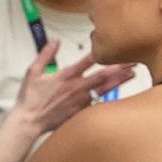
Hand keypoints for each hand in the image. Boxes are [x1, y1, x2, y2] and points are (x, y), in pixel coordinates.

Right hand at [6, 47, 133, 136]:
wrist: (29, 121)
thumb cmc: (30, 98)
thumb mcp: (33, 71)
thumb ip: (45, 53)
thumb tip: (55, 40)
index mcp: (66, 76)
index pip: (87, 61)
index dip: (103, 53)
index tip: (115, 46)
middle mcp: (76, 87)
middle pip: (102, 75)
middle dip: (119, 67)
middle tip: (132, 60)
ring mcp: (80, 100)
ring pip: (104, 89)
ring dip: (119, 81)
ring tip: (132, 74)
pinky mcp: (80, 112)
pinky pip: (98, 104)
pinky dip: (110, 98)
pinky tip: (120, 94)